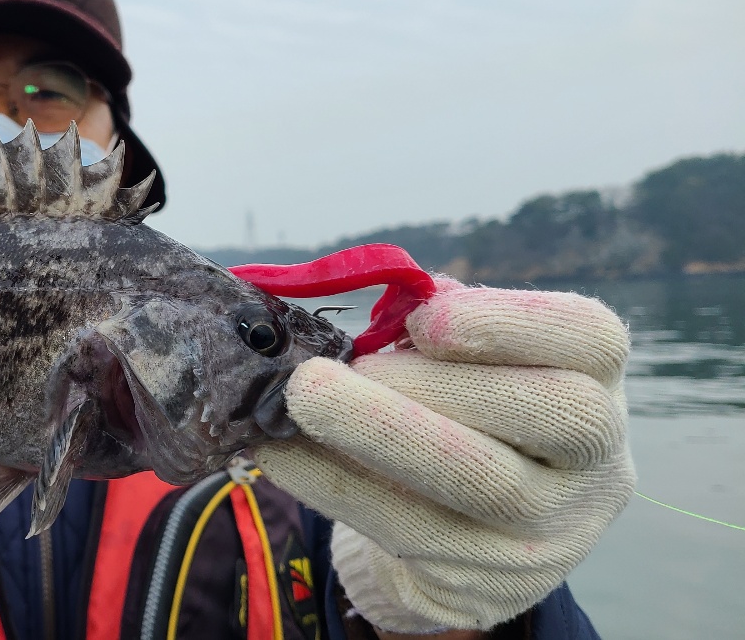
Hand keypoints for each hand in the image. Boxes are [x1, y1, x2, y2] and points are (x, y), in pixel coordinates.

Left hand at [250, 281, 633, 633]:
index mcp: (597, 381)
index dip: (511, 321)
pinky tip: (279, 449)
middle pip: (547, 412)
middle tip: (339, 365)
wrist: (483, 536)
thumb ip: (439, 329)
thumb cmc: (471, 414)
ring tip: (300, 399)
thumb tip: (385, 299)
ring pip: (479, 481)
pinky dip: (332, 483)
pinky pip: (406, 528)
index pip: (590, 339)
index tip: (427, 318)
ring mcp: (550, 528)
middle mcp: (595, 459)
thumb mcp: (474, 367)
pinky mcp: (487, 578)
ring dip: (376, 434)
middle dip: (433, 383)